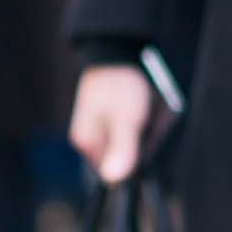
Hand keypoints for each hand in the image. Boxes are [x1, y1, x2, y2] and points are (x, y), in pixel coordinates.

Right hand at [69, 64, 160, 184]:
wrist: (119, 53)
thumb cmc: (121, 85)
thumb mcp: (126, 118)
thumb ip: (122, 148)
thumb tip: (113, 178)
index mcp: (87, 143)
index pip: (114, 174)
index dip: (133, 163)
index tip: (142, 140)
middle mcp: (88, 140)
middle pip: (120, 161)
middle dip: (138, 148)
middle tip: (144, 122)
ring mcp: (97, 129)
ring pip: (126, 147)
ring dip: (141, 136)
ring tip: (143, 113)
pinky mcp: (106, 120)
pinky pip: (128, 134)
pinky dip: (140, 126)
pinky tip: (142, 112)